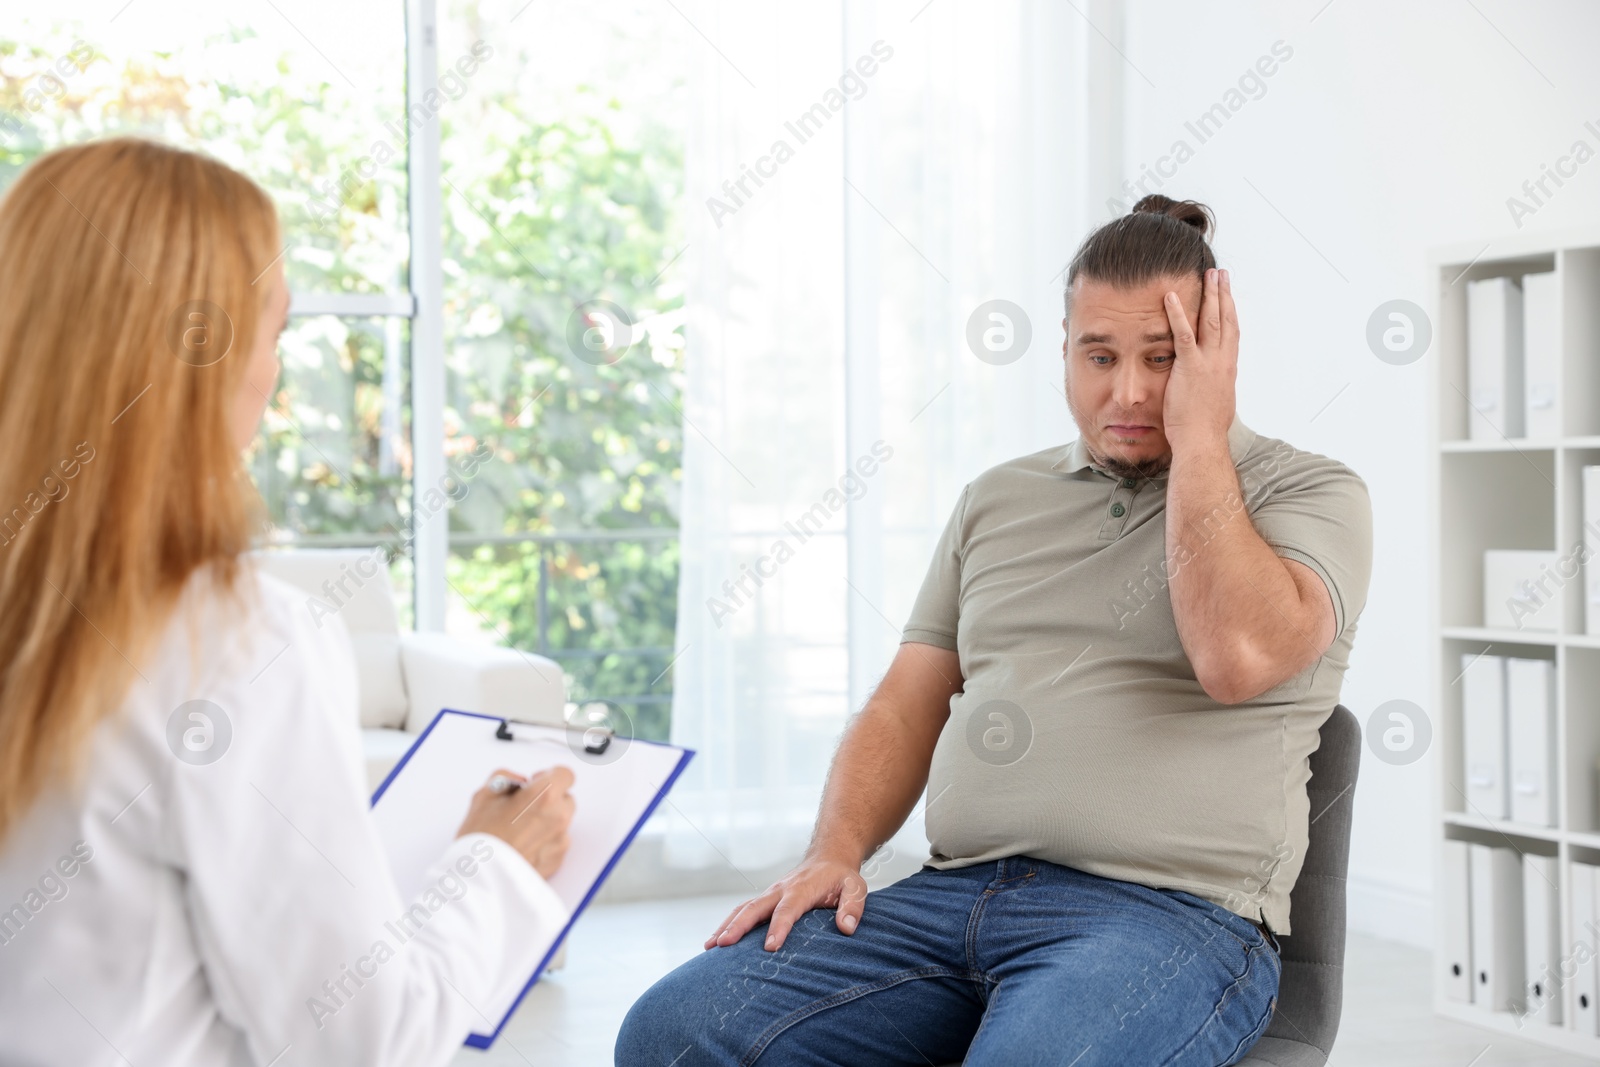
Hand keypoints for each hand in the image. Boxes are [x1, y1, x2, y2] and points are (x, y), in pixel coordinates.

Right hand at [456, 766, 575, 879]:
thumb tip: (518, 781)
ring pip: (562, 822)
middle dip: (549, 800)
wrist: (479, 877)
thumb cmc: (480, 838)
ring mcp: (560, 840)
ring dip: (548, 821)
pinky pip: (557, 843)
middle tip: (524, 808)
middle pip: (565, 798)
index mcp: (544, 795)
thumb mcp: (484, 795)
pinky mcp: (558, 860)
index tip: (536, 782)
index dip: (549, 776)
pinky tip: (524, 846)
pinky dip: (546, 842)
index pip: (565, 774)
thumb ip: (505, 777)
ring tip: (520, 831)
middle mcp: (558, 816)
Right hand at [704, 852, 867, 952]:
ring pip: (743, 909)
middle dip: (738, 927)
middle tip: (722, 945)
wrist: (828, 858)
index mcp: (802, 889)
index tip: (770, 948)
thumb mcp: (855, 888)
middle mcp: (780, 890)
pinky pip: (743, 911)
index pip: (788, 909)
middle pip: (755, 908)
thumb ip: (852, 907)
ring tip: (709, 946)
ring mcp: (770, 894)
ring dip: (726, 926)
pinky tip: (715, 942)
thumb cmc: (842, 878)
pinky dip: (728, 924)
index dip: (779, 928)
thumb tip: (846, 928)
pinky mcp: (765, 900)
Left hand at [1161, 266, 1237, 454]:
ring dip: (1209, 294)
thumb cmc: (1205, 430)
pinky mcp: (1190, 367)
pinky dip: (1176, 314)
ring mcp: (1208, 363)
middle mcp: (1223, 361)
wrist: (1202, 442)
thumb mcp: (1217, 403)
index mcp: (1228, 369)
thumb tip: (1214, 386)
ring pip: (1211, 320)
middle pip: (1226, 319)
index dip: (1230, 311)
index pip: (1232, 333)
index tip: (1228, 295)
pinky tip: (1170, 296)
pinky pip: (1183, 334)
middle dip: (1223, 294)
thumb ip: (1215, 388)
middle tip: (1221, 273)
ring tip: (1207, 274)